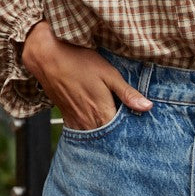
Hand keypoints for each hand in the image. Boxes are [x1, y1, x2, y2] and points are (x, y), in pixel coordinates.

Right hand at [21, 21, 151, 129]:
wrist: (47, 58)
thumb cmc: (79, 61)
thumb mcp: (108, 73)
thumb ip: (127, 93)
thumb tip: (147, 107)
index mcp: (101, 112)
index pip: (121, 133)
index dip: (132, 131)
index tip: (140, 126)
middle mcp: (87, 123)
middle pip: (108, 137)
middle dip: (119, 134)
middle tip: (131, 129)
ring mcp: (75, 122)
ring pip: (95, 136)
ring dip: (105, 134)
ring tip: (116, 125)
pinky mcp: (66, 118)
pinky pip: (82, 132)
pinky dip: (92, 130)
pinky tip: (98, 121)